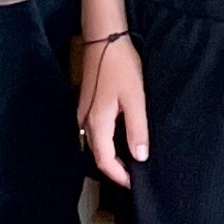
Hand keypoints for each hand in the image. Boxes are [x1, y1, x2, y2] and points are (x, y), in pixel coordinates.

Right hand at [77, 29, 146, 186]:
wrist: (104, 39)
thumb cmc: (120, 67)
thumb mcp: (134, 99)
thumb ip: (137, 129)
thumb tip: (139, 157)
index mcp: (97, 123)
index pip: (105, 162)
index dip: (119, 176)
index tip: (135, 184)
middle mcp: (85, 122)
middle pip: (98, 155)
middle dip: (115, 169)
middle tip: (134, 176)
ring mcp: (83, 113)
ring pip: (95, 144)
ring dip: (111, 156)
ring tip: (130, 161)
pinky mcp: (87, 105)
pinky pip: (95, 133)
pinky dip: (107, 143)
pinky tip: (121, 139)